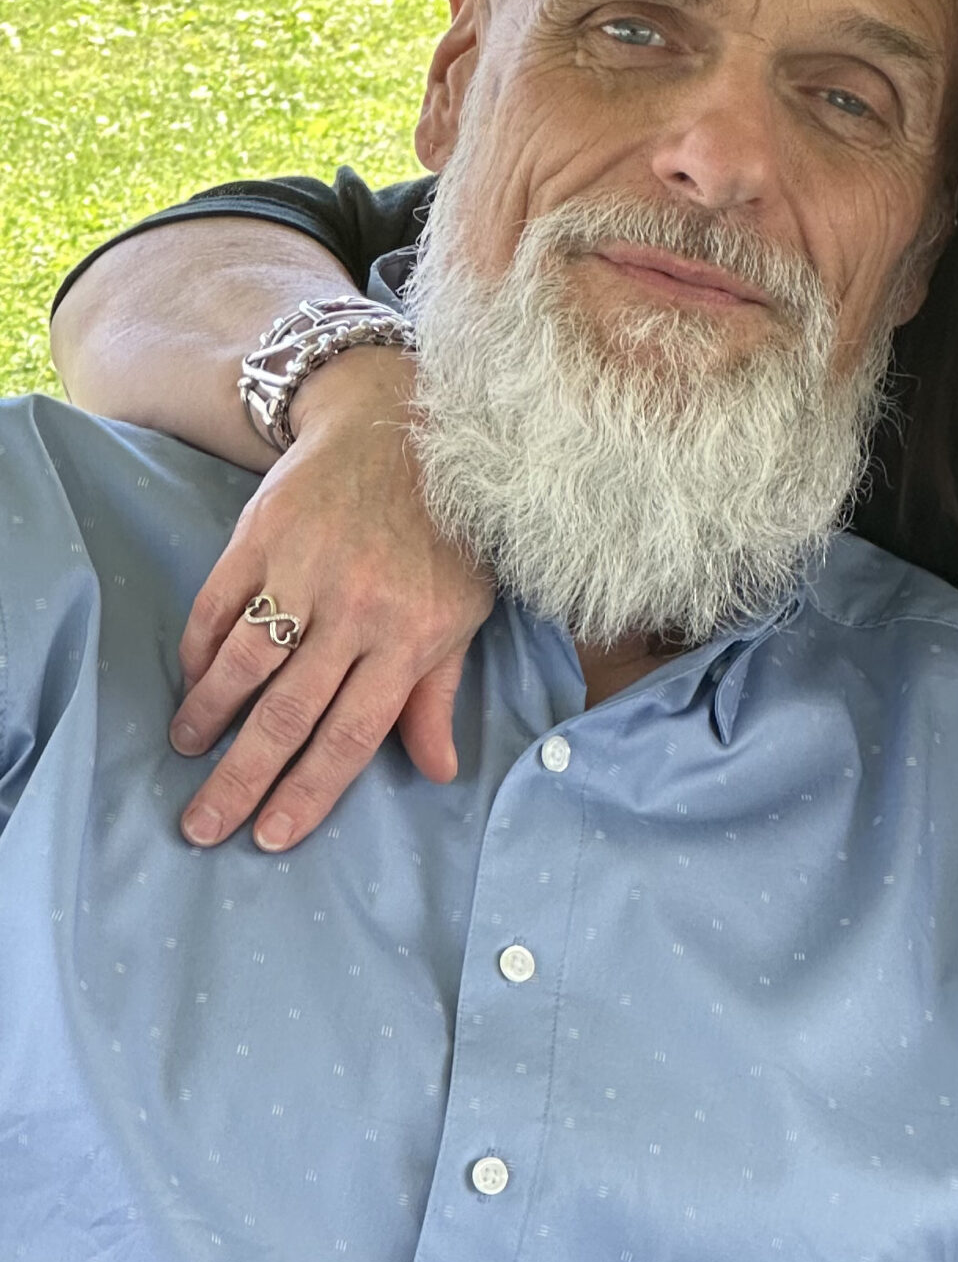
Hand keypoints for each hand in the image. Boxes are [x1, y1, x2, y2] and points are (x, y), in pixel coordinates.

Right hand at [170, 348, 494, 848]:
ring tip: (189, 753)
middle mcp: (355, 610)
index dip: (310, 791)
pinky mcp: (261, 536)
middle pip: (288, 714)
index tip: (273, 835)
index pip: (351, 734)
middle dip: (243, 779)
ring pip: (243, 663)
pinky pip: (217, 607)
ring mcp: (303, 571)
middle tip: (204, 825)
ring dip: (209, 716)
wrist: (404, 426)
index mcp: (411, 637)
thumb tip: (436, 772)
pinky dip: (199, 652)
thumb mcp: (464, 613)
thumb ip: (437, 694)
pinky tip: (192, 686)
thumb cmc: (448, 532)